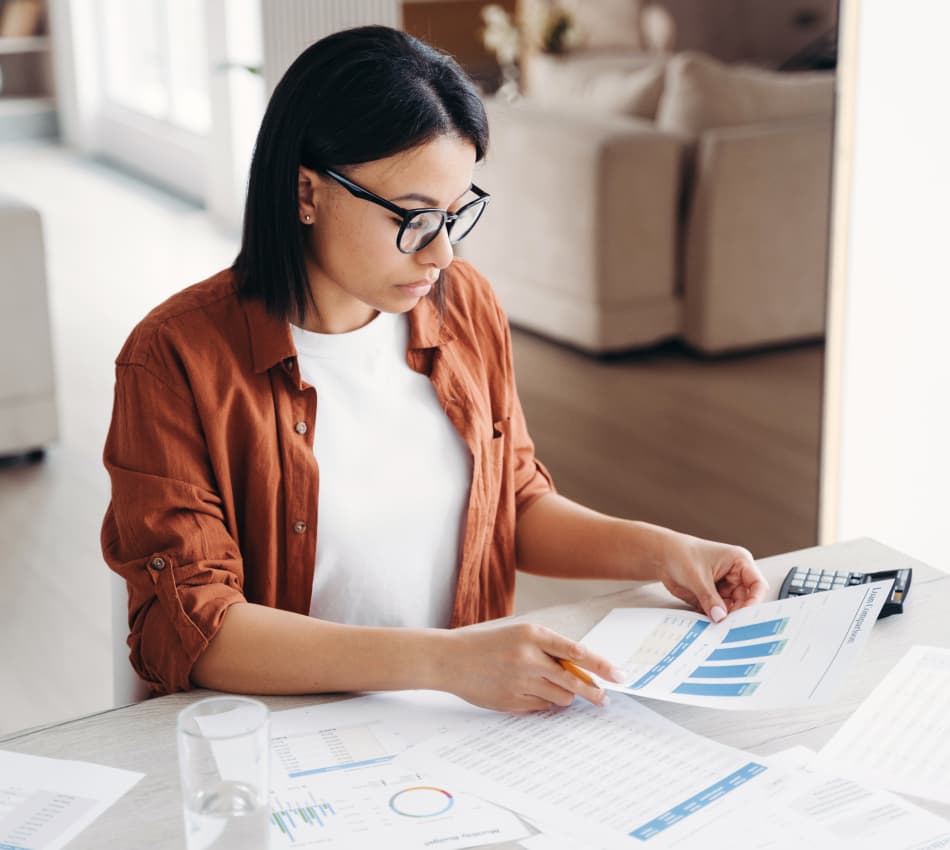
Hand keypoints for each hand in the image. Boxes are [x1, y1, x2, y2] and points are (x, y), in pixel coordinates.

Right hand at [444, 622, 621, 711]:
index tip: (619, 675)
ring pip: (561, 696)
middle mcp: (528, 658)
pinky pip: (542, 707)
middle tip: (604, 697)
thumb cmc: (488, 645)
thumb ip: (549, 649)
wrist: (452, 659)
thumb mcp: (520, 635)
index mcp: (532, 635)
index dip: (601, 665)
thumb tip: (581, 669)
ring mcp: (520, 681)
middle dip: (594, 692)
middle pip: (574, 680)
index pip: (577, 652)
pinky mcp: (513, 701)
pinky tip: (534, 693)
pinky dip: (546, 702)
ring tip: (553, 687)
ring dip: (566, 695)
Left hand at [656, 533, 768, 621]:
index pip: (757, 585)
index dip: (754, 601)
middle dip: (737, 613)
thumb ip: (709, 598)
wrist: (661, 556)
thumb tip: (721, 617)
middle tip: (728, 627)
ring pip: (733, 608)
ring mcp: (725, 586)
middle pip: (746, 600)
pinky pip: (720, 611)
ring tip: (717, 626)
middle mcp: (735, 575)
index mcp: (739, 561)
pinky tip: (709, 623)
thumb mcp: (696, 577)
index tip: (745, 616)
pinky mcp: (714, 596)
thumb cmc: (680, 553)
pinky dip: (715, 618)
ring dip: (725, 618)